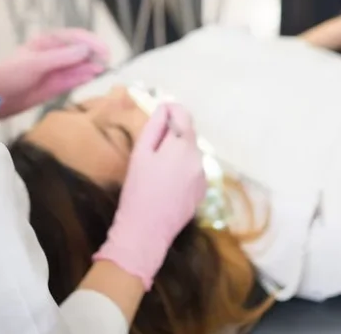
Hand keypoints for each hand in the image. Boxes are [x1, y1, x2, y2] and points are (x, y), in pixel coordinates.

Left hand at [0, 29, 108, 120]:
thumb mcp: (36, 63)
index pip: (74, 37)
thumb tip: (85, 49)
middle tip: (107, 59)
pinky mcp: (54, 87)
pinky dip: (83, 77)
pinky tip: (93, 75)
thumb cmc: (9, 75)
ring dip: (91, 66)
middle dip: (93, 53)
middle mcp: (53, 55)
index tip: (103, 48)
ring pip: (78, 66)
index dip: (90, 41)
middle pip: (79, 51)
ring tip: (103, 68)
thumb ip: (61, 57)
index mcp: (46, 43)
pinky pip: (72, 80)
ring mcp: (54, 71)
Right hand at [94, 103, 206, 289]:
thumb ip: (154, 127)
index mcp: (184, 146)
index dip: (171, 110)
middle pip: (187, 136)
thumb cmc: (138, 190)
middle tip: (149, 149)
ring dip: (176, 154)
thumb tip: (164, 109)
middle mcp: (199, 159)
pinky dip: (181, 171)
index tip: (159, 112)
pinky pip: (192, 172)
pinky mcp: (201, 193)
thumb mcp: (141, 154)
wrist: (146, 231)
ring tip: (155, 170)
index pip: (183, 116)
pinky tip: (165, 185)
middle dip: (171, 136)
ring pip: (189, 155)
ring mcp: (202, 177)